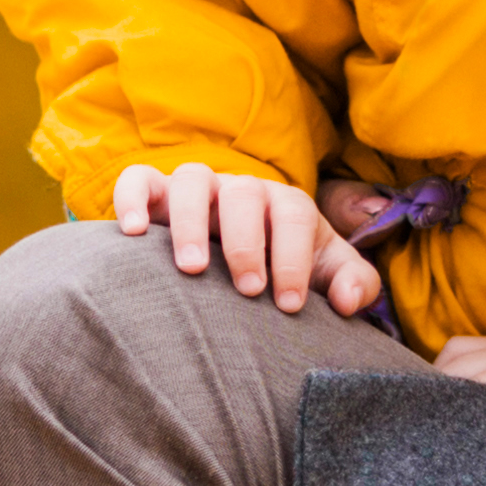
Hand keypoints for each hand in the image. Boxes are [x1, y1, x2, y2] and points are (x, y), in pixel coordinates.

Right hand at [111, 160, 381, 316]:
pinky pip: (138, 180)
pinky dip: (131, 198)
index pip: (295, 217)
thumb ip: (355, 285)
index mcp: (286, 206)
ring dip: (190, 222)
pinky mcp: (156, 195)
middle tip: (247, 289)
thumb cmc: (285, 271)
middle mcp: (242, 190)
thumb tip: (345, 302)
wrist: (241, 262)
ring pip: (191, 180)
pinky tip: (129, 233)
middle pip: (245, 194)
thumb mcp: (327, 276)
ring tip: (191, 269)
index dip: (294, 258)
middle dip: (247, 242)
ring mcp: (198, 189)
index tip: (289, 305)